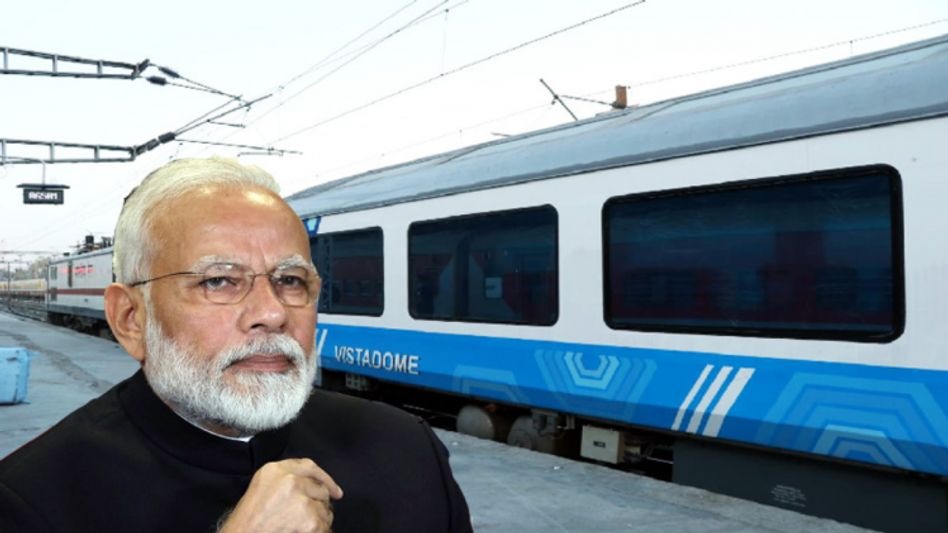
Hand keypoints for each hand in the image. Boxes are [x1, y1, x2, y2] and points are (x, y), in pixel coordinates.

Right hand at [219, 458, 343, 532]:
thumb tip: (311, 484)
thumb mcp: (260, 490)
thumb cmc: (247, 523)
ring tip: (299, 528)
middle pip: (320, 489)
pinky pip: (325, 526)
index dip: (324, 479)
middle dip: (319, 504)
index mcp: (274, 471)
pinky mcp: (310, 520)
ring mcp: (301, 500)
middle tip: (308, 518)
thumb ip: (283, 481)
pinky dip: (319, 532)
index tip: (334, 490)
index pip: (309, 467)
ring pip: (324, 509)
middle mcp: (290, 481)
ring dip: (318, 521)